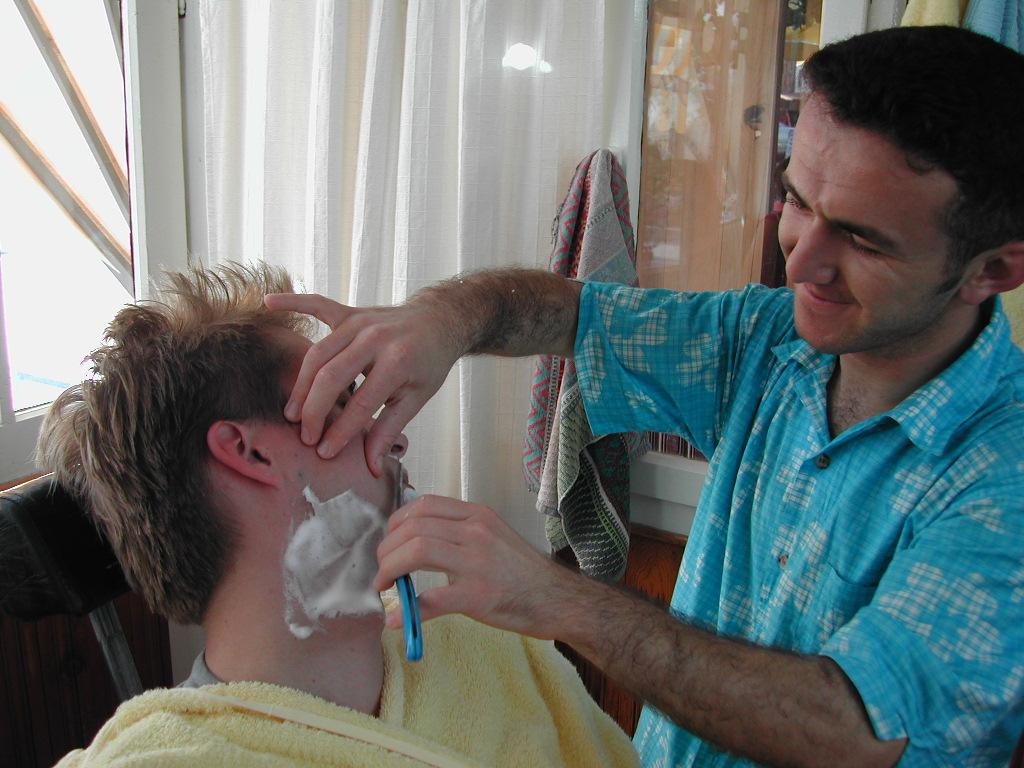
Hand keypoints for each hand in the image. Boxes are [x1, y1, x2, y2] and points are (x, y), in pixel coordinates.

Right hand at [263, 292, 461, 474]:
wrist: (439, 321)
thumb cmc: (428, 362)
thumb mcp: (417, 397)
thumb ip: (390, 429)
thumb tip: (371, 466)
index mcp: (397, 361)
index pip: (361, 403)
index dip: (341, 431)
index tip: (325, 452)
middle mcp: (375, 338)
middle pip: (331, 376)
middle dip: (315, 410)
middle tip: (305, 436)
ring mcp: (360, 322)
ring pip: (318, 352)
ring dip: (301, 384)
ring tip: (292, 413)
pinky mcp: (350, 312)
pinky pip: (317, 304)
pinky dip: (293, 301)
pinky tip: (268, 303)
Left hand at [372, 494, 575, 638]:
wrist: (558, 599)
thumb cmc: (523, 571)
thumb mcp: (492, 536)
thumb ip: (459, 533)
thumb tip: (414, 542)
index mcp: (477, 515)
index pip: (424, 505)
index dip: (396, 523)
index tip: (389, 542)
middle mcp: (476, 532)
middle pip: (414, 527)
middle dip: (387, 549)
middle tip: (381, 570)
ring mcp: (477, 563)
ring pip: (417, 552)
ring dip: (389, 569)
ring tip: (385, 585)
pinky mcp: (478, 596)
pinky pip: (432, 600)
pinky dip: (408, 611)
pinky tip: (397, 620)